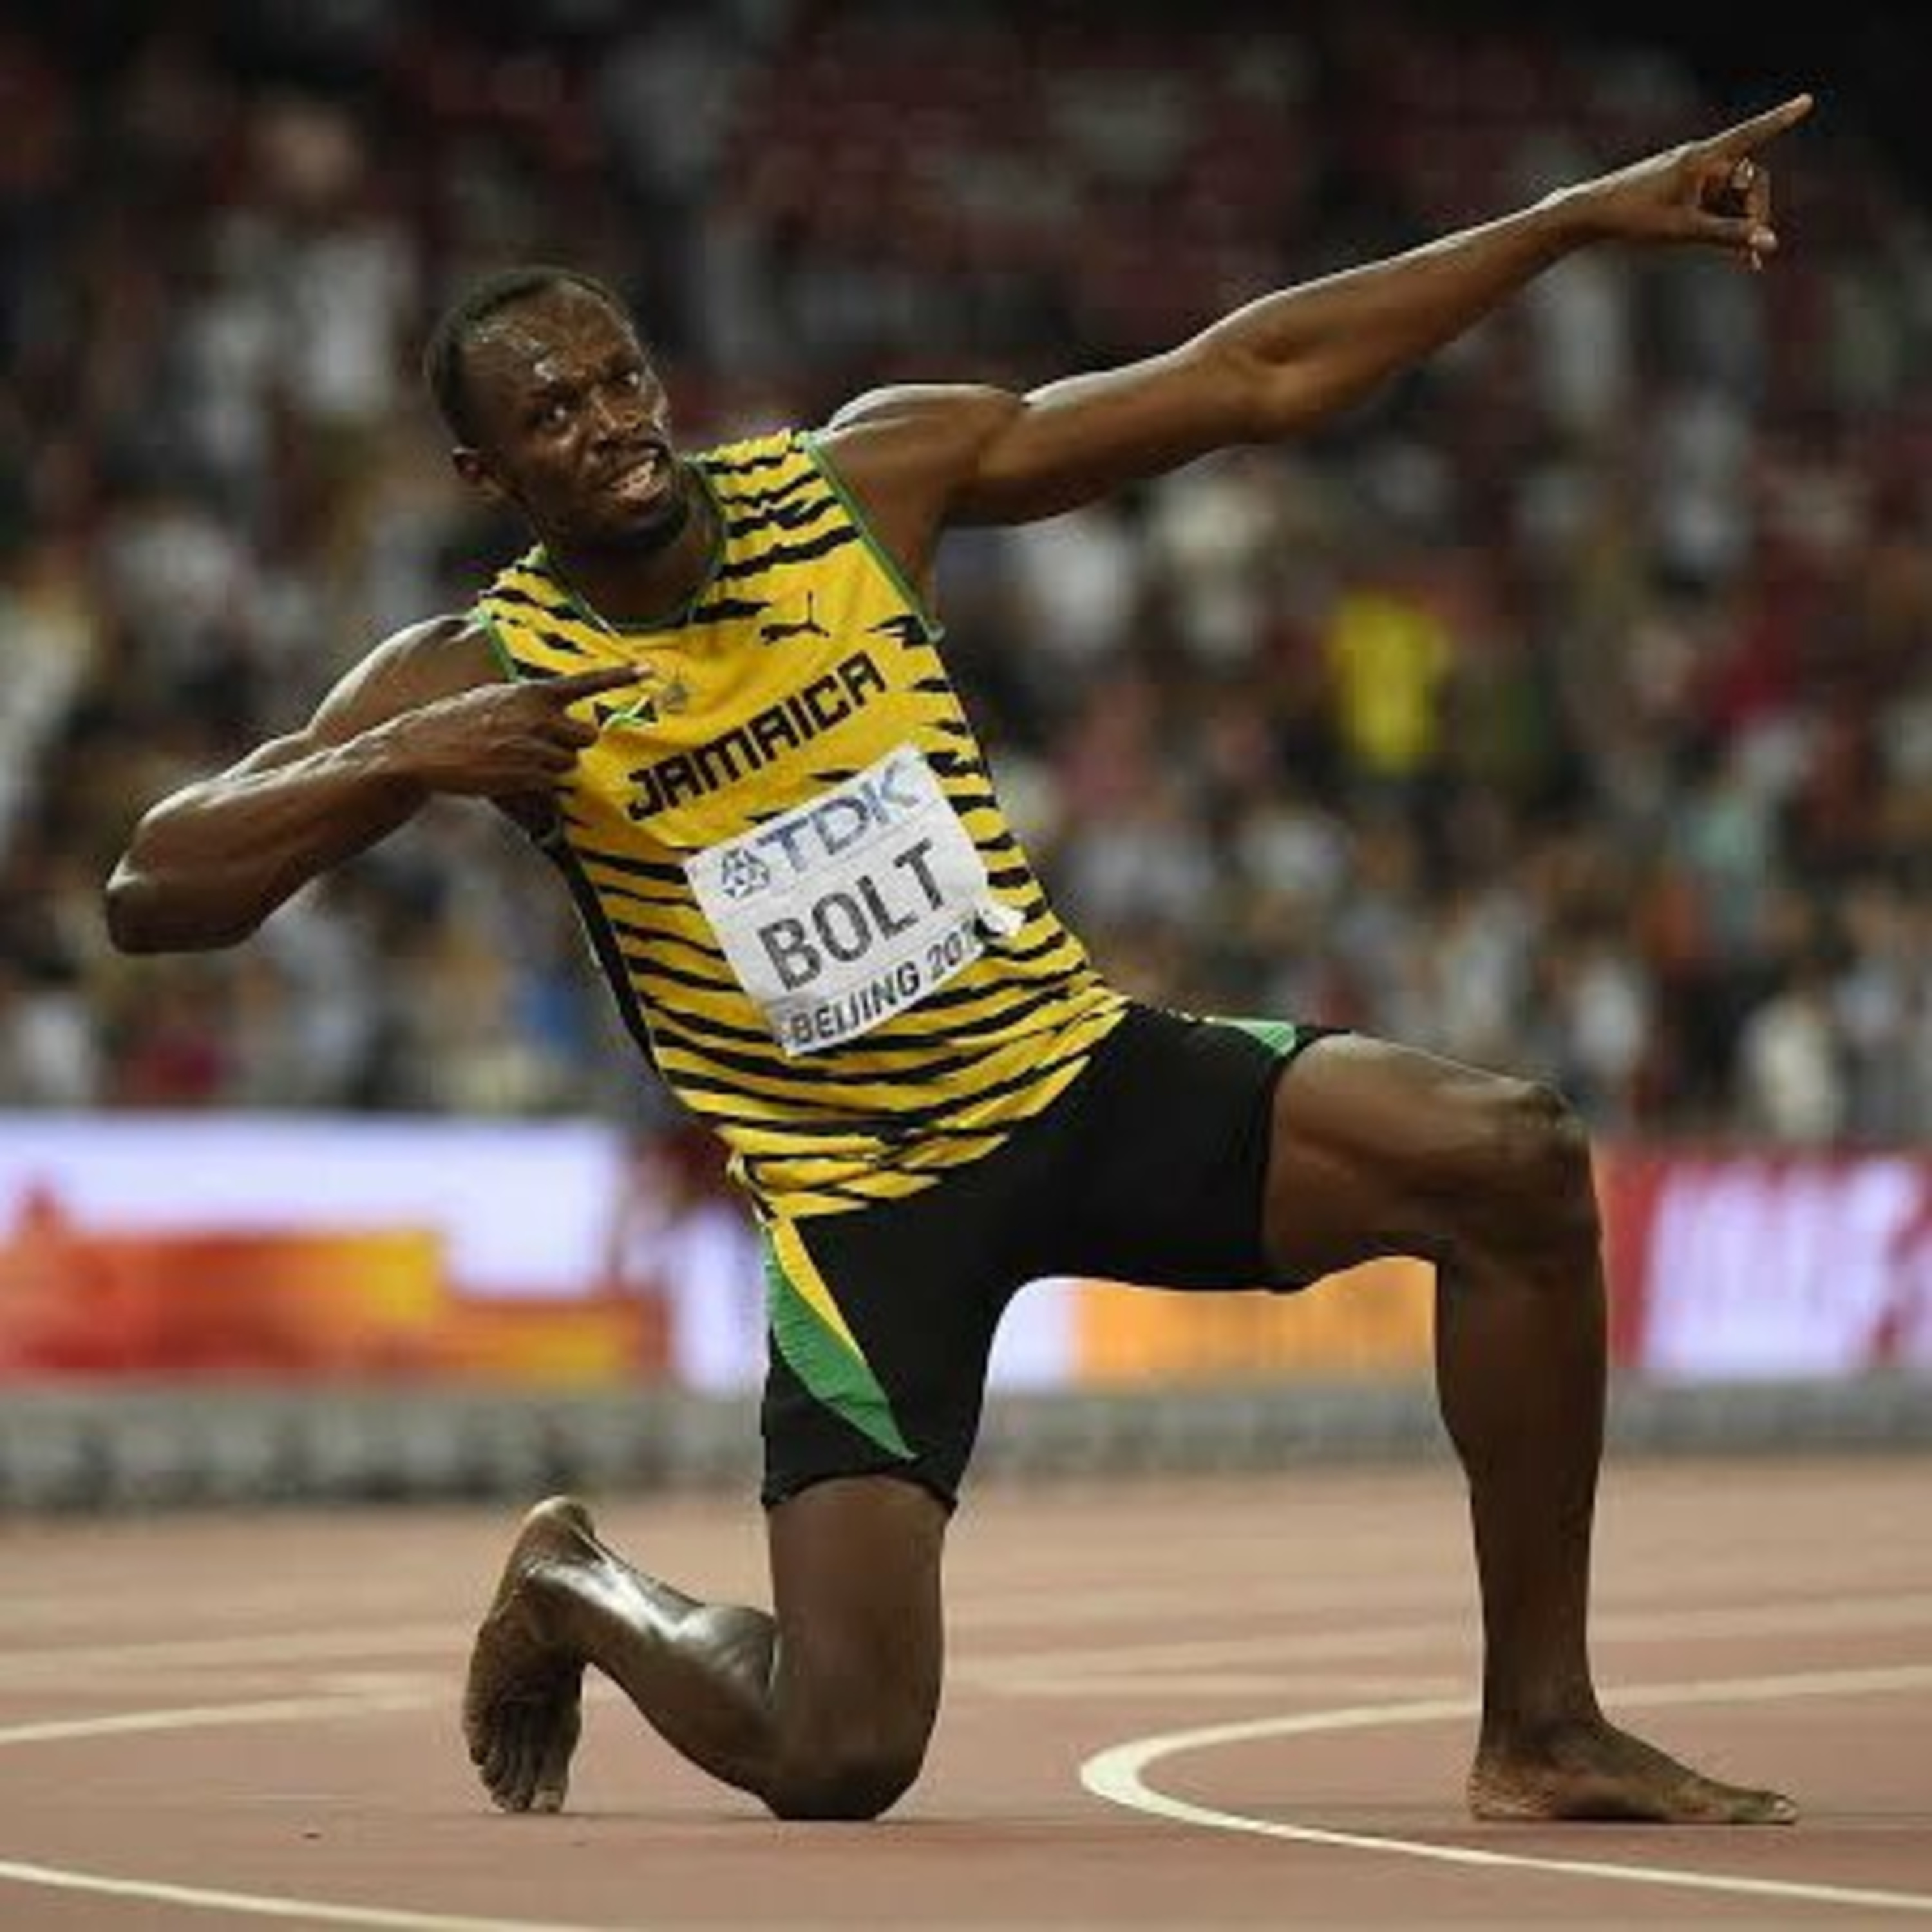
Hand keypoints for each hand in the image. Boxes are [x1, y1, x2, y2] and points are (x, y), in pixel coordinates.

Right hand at [373, 661, 644, 797]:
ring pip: (569, 763)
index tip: (648, 671)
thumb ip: (528, 704)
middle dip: (573, 742)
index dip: (619, 677)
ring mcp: (532, 749)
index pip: (584, 683)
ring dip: (552, 764)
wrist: (420, 748)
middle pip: (586, 735)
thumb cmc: (454, 721)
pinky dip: (537, 783)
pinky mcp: (524, 777)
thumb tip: (553, 713)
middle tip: (547, 743)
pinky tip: (507, 773)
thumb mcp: (493, 698)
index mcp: (530, 693)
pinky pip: (549, 783)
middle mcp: (537, 719)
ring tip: (517, 758)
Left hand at [1563, 92, 1813, 266]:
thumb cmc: (1633, 219)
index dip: (1780, 119)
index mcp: (1702, 159)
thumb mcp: (1686, 231)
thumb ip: (1729, 236)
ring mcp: (1691, 175)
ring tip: (1745, 264)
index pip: (1751, 135)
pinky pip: (1715, 203)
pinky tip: (1736, 258)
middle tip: (1756, 255)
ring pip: (1732, 196)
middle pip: (1748, 180)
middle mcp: (1700, 160)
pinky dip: (1725, 225)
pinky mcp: (1682, 189)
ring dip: (1742, 226)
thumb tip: (1769, 243)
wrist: (1590, 216)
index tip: (1807, 101)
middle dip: (1756, 214)